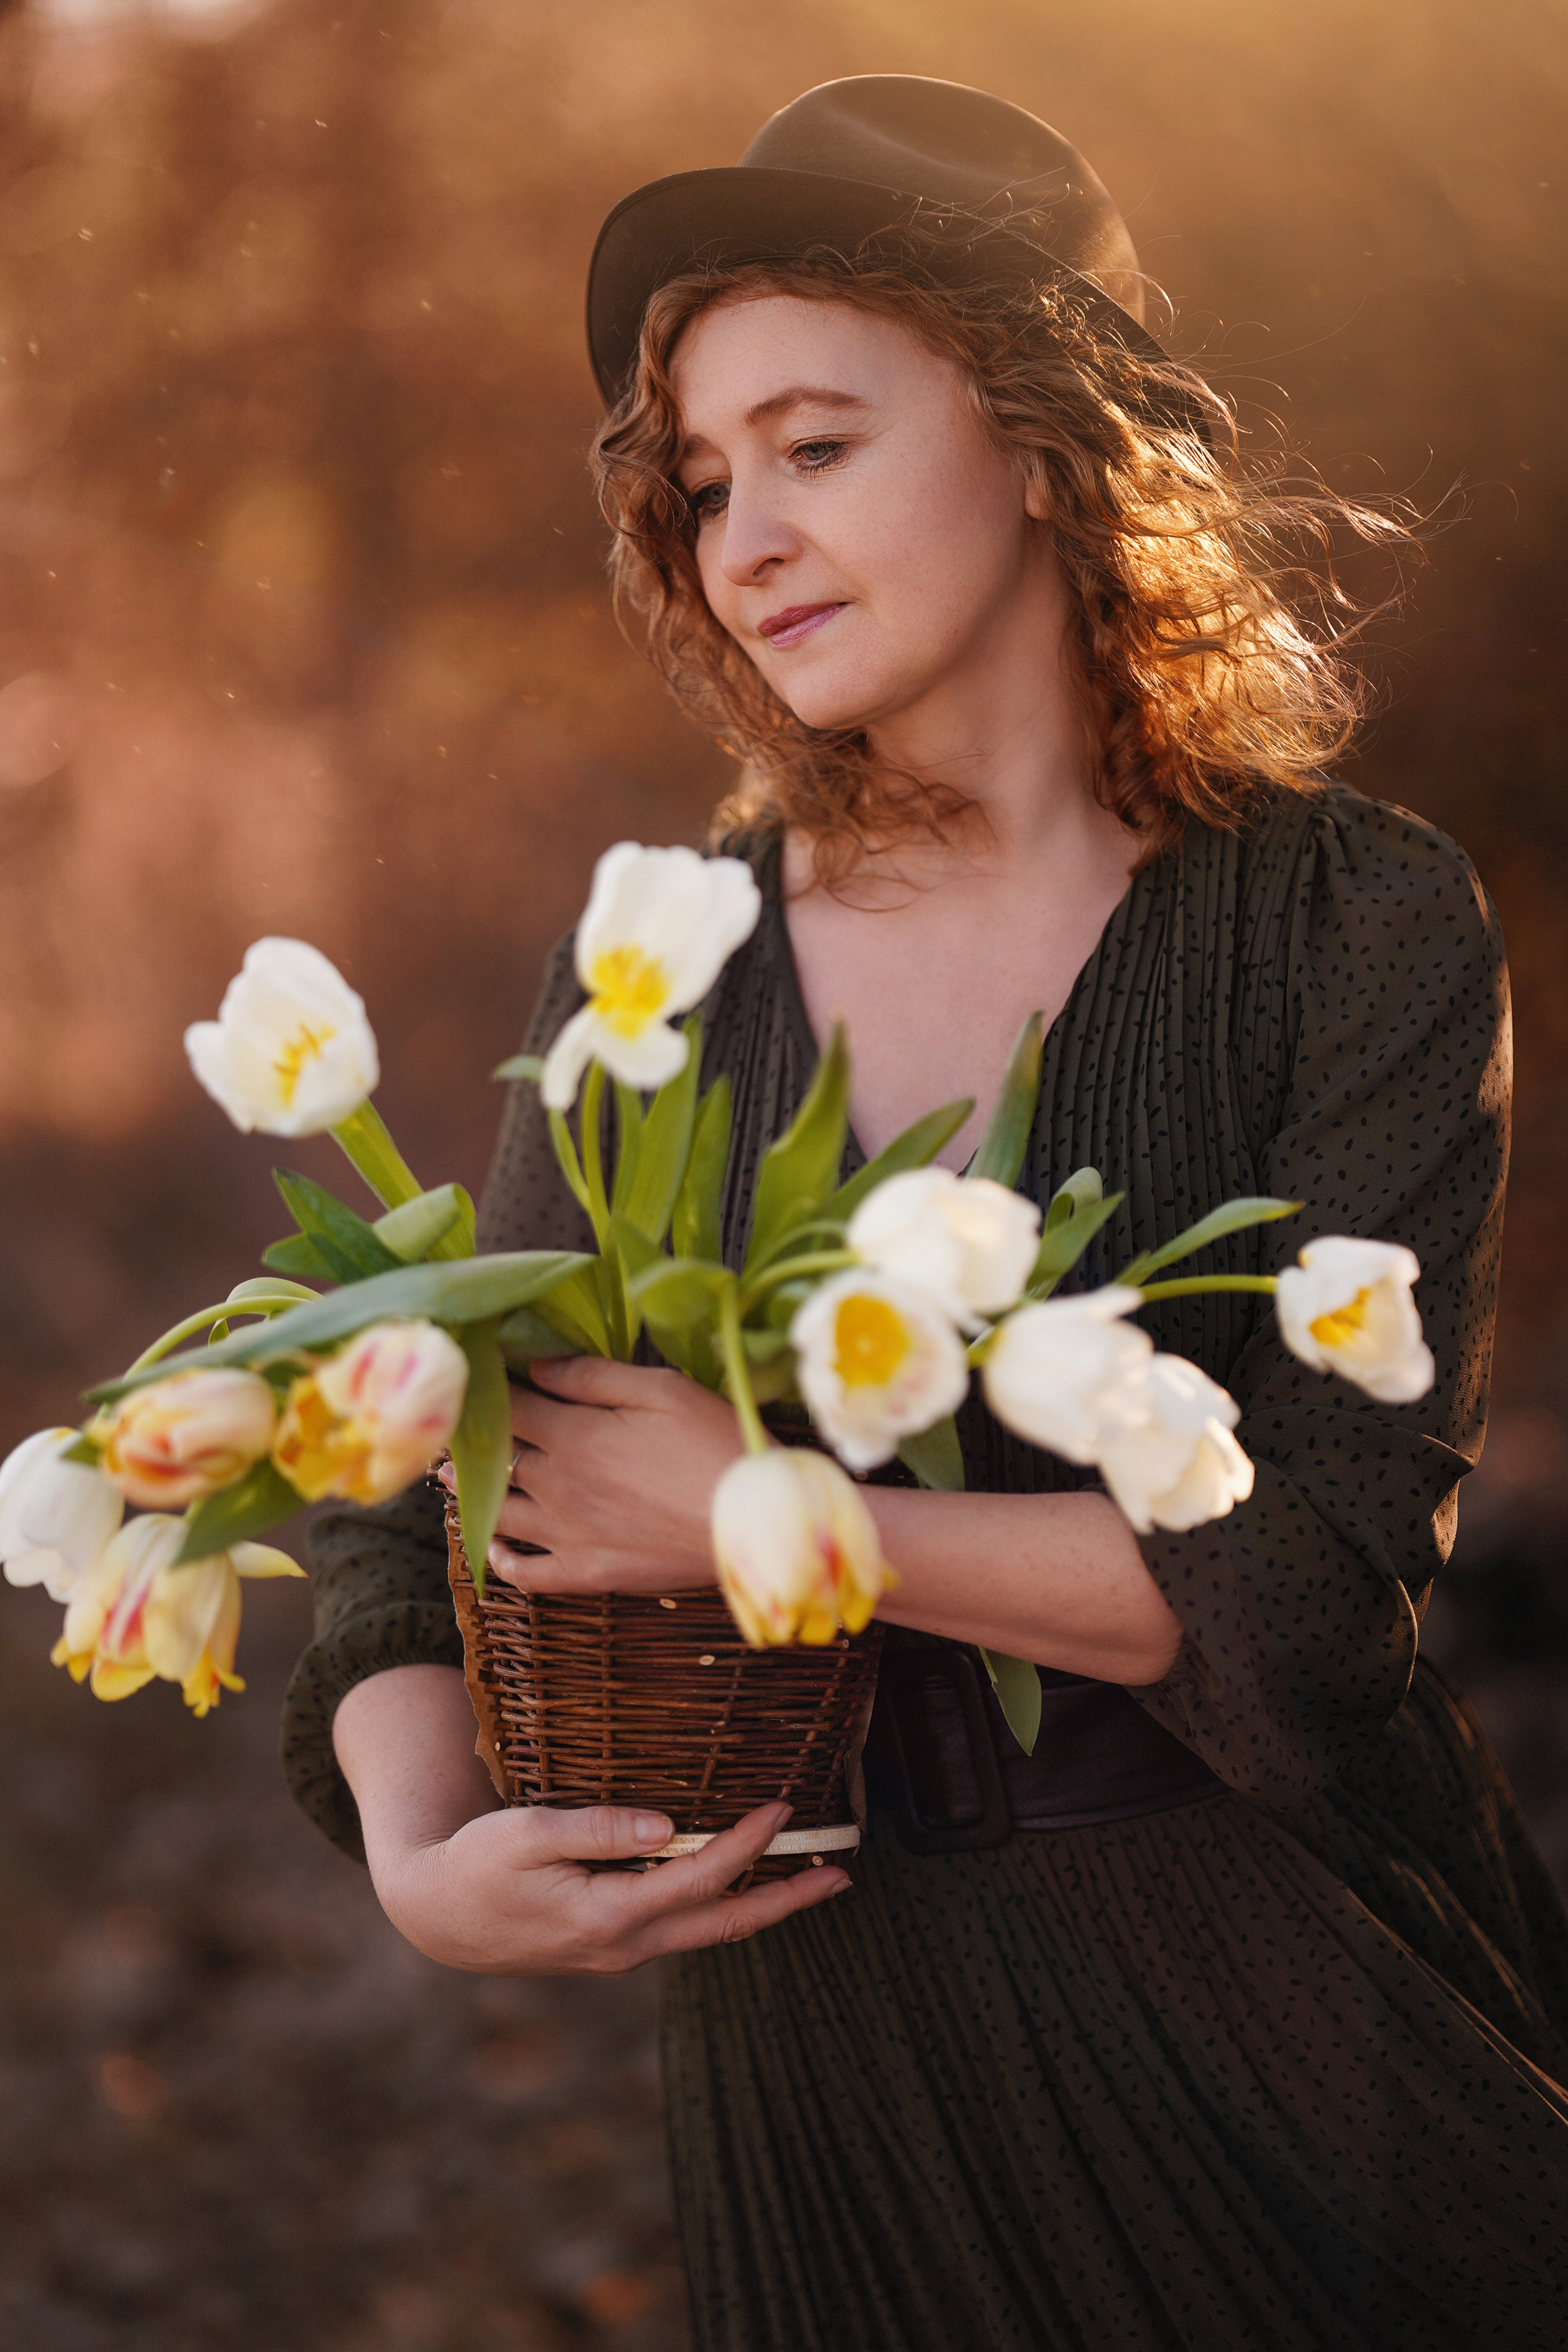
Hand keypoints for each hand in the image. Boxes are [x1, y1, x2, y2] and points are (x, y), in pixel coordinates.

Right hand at [370, 1794, 849, 1975]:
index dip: (744, 1844)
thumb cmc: (475, 1864)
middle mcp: (624, 1945)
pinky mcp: (613, 1945)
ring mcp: (621, 1952)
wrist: (438, 1917)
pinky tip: (742, 1883)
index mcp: (606, 1916)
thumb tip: (666, 1826)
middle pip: (723, 1925)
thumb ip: (595, 1829)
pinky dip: (722, 1906)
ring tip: (814, 1880)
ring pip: (708, 1932)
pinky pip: (684, 1928)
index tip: (782, 1808)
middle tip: (843, 1877)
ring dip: (763, 1907)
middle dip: (786, 1901)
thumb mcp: (525, 1834)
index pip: (697, 1879)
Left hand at [440, 1357, 744, 1596]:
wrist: (750, 1521)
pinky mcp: (589, 1575)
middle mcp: (558, 1486)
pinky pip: (527, 1574)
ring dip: (470, 1494)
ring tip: (450, 1480)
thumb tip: (538, 1365)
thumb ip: (593, 1376)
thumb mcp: (660, 1389)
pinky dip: (502, 1560)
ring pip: (498, 1513)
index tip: (470, 1376)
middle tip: (452, 1427)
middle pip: (495, 1459)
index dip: (484, 1388)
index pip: (507, 1406)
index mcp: (573, 1434)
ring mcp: (568, 1536)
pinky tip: (495, 1545)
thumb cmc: (714, 1442)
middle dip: (471, 1439)